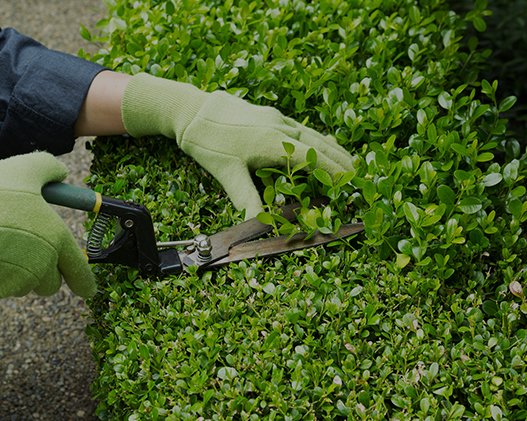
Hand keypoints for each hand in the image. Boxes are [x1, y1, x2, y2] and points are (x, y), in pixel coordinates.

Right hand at [0, 152, 96, 297]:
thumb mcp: (25, 169)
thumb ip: (48, 168)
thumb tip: (60, 173)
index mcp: (57, 239)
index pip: (81, 272)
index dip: (85, 282)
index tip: (87, 290)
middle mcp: (42, 264)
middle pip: (51, 284)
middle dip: (44, 274)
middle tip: (29, 251)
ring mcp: (17, 280)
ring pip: (24, 286)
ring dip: (19, 273)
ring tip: (4, 245)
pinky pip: (3, 286)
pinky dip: (1, 275)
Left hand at [121, 73, 352, 217]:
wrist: (191, 109)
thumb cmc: (207, 141)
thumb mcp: (226, 173)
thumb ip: (246, 198)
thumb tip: (258, 225)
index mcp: (273, 143)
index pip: (312, 160)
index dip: (333, 173)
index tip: (350, 183)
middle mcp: (280, 128)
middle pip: (319, 145)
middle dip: (341, 161)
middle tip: (360, 175)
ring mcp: (276, 118)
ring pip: (312, 134)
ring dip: (332, 148)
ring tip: (348, 160)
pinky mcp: (270, 114)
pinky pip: (301, 127)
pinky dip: (316, 138)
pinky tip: (318, 143)